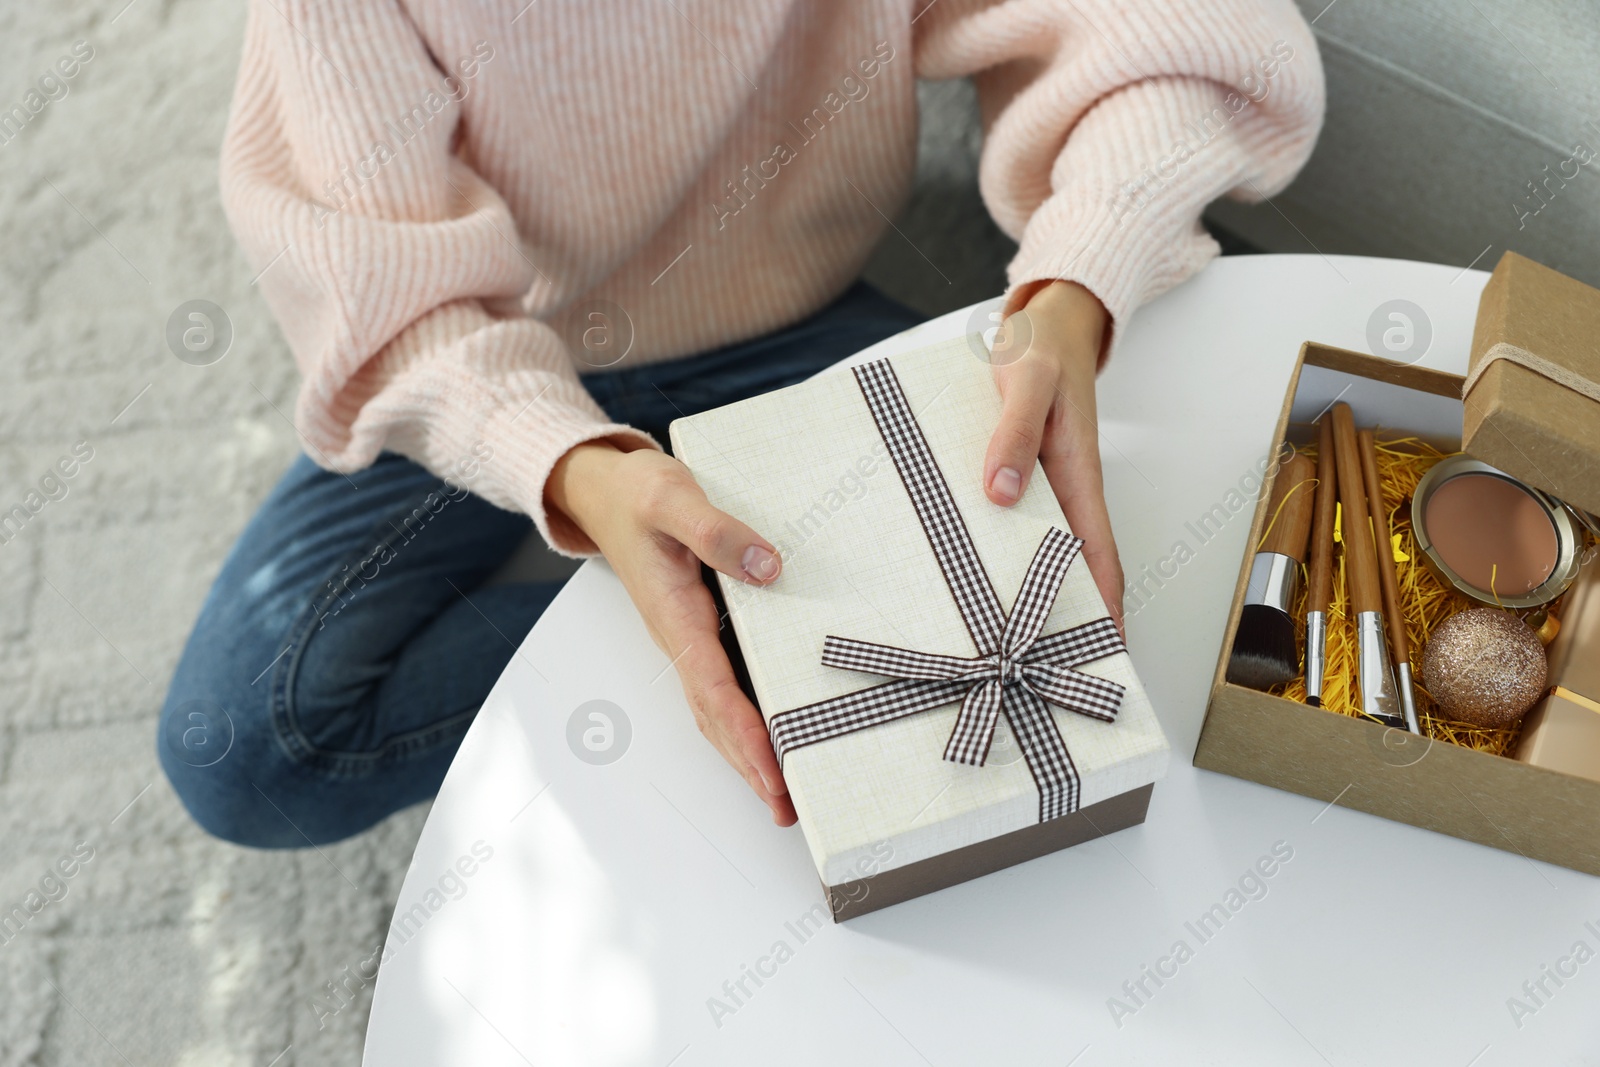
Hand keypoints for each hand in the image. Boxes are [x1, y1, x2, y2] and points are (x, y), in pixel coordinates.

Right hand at [547, 442, 796, 824]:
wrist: (603, 491)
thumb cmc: (636, 495)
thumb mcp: (672, 497)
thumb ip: (716, 531)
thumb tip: (768, 567)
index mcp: (673, 614)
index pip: (712, 686)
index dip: (744, 730)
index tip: (772, 768)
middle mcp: (679, 637)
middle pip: (714, 716)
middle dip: (748, 764)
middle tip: (787, 808)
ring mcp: (687, 637)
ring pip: (715, 708)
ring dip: (745, 752)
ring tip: (782, 795)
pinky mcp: (697, 628)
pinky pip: (722, 684)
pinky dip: (744, 719)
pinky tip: (771, 735)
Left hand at [982, 280, 1123, 629]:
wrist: (1047, 321)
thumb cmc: (1041, 349)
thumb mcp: (1025, 383)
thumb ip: (1011, 435)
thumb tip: (1000, 495)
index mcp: (1078, 474)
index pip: (1098, 554)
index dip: (1104, 606)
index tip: (1103, 652)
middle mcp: (1068, 489)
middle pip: (1077, 567)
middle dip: (1072, 618)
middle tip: (1051, 673)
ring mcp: (1048, 486)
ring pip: (1048, 552)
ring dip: (1039, 593)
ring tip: (1013, 647)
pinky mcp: (1027, 477)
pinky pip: (1022, 527)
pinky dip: (1011, 557)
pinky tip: (982, 579)